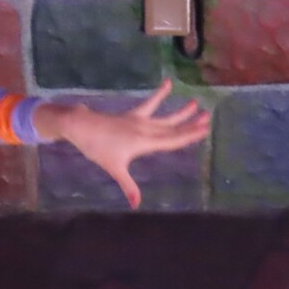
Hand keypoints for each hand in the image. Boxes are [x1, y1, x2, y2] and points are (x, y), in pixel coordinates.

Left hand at [47, 80, 211, 209]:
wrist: (80, 126)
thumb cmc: (97, 148)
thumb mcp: (114, 168)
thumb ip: (128, 186)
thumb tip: (136, 205)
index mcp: (144, 142)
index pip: (171, 140)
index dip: (189, 135)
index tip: (205, 130)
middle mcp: (145, 130)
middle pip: (171, 128)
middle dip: (190, 124)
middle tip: (208, 117)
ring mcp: (138, 120)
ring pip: (164, 116)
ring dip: (179, 111)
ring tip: (195, 103)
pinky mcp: (131, 115)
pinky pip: (149, 104)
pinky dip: (159, 95)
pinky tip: (168, 83)